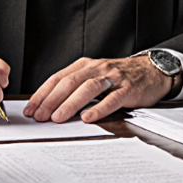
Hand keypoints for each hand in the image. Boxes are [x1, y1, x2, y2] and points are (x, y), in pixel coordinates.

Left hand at [23, 55, 171, 123]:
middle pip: (70, 83)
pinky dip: (99, 108)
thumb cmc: (120, 77)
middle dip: (52, 100)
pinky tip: (89, 117)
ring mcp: (114, 78)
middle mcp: (98, 68)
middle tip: (40, 116)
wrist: (152, 70)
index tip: (31, 109)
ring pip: (88, 88)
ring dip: (71, 103)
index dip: (43, 93)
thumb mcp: (95, 76)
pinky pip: (113, 98)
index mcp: (86, 65)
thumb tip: (50, 106)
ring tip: (58, 117)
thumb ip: (76, 87)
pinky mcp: (129, 89)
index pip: (59, 78)